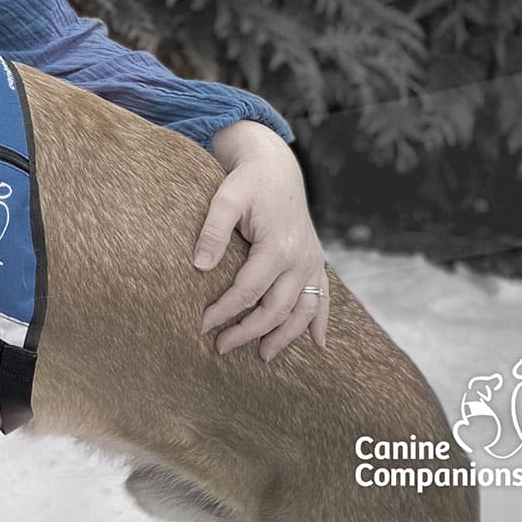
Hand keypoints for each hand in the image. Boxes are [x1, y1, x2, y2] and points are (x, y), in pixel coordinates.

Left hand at [193, 121, 328, 360]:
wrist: (275, 165)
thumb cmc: (247, 180)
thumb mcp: (226, 197)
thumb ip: (213, 230)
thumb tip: (199, 266)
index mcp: (278, 246)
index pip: (248, 291)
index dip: (224, 311)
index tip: (202, 324)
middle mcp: (300, 259)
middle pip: (275, 308)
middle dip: (248, 331)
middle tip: (221, 347)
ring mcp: (312, 261)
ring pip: (302, 310)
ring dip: (284, 336)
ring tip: (262, 356)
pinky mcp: (315, 260)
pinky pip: (322, 297)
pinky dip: (319, 321)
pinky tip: (318, 344)